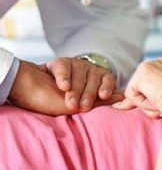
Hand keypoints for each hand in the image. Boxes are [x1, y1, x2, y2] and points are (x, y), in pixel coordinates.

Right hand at [8, 60, 123, 115]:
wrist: (31, 92)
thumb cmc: (58, 101)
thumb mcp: (81, 103)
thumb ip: (100, 100)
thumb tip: (122, 98)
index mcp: (96, 78)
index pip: (108, 78)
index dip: (106, 87)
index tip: (104, 96)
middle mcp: (87, 69)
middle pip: (93, 79)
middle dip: (88, 94)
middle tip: (82, 107)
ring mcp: (74, 64)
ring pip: (80, 75)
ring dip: (75, 90)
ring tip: (70, 103)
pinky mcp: (59, 62)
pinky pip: (64, 68)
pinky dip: (64, 77)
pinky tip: (63, 86)